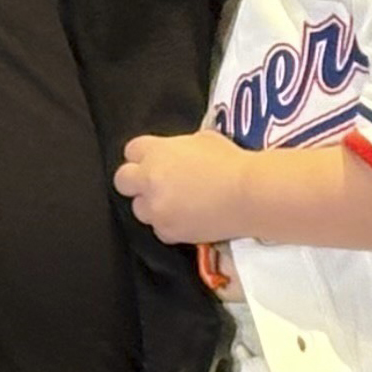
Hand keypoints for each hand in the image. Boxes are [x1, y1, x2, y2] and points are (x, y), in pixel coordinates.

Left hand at [114, 131, 257, 245]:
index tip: (156, 161)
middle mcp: (149, 179)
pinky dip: (170, 226)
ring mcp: (156, 208)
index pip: (132, 150)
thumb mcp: (203, 140)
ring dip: (153, 206)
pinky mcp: (168, 231)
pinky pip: (159, 230)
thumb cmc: (232, 162)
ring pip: (139, 209)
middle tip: (155, 185)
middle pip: (122, 181)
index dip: (145, 156)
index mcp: (157, 152)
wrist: (249, 195)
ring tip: (177, 205)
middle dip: (136, 182)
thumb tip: (177, 154)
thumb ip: (180, 147)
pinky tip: (189, 219)